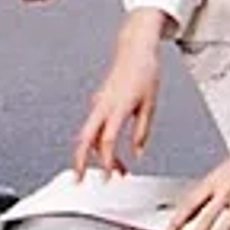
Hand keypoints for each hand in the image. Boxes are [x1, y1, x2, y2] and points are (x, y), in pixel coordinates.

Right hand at [73, 12, 170, 176]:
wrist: (135, 49)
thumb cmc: (144, 71)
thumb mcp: (150, 104)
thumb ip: (141, 131)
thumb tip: (137, 151)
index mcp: (116, 106)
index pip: (106, 140)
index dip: (106, 161)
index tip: (109, 176)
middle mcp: (103, 105)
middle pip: (84, 139)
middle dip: (79, 161)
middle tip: (79, 180)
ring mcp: (99, 103)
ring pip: (90, 134)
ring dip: (97, 154)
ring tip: (114, 169)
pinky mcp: (100, 102)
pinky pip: (95, 126)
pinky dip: (99, 142)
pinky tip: (110, 151)